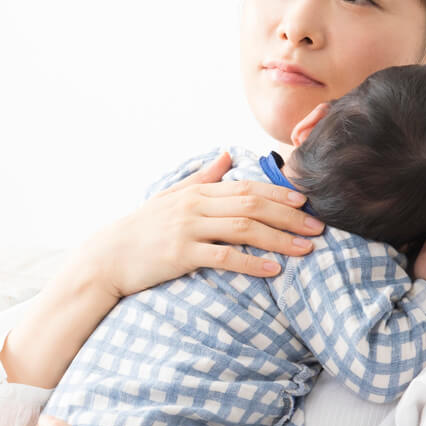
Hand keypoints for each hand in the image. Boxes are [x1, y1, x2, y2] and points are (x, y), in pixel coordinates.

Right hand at [69, 150, 326, 301]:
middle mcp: (195, 206)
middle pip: (251, 206)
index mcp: (197, 192)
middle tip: (316, 228)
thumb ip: (203, 177)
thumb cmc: (143, 228)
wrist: (109, 256)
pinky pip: (223, 258)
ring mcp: (187, 230)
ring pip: (243, 230)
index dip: (278, 194)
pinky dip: (250, 263)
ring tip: (304, 250)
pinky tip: (272, 270)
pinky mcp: (181, 255)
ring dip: (278, 239)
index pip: (246, 188)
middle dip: (288, 217)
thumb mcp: (172, 196)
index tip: (305, 202)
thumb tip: (227, 155)